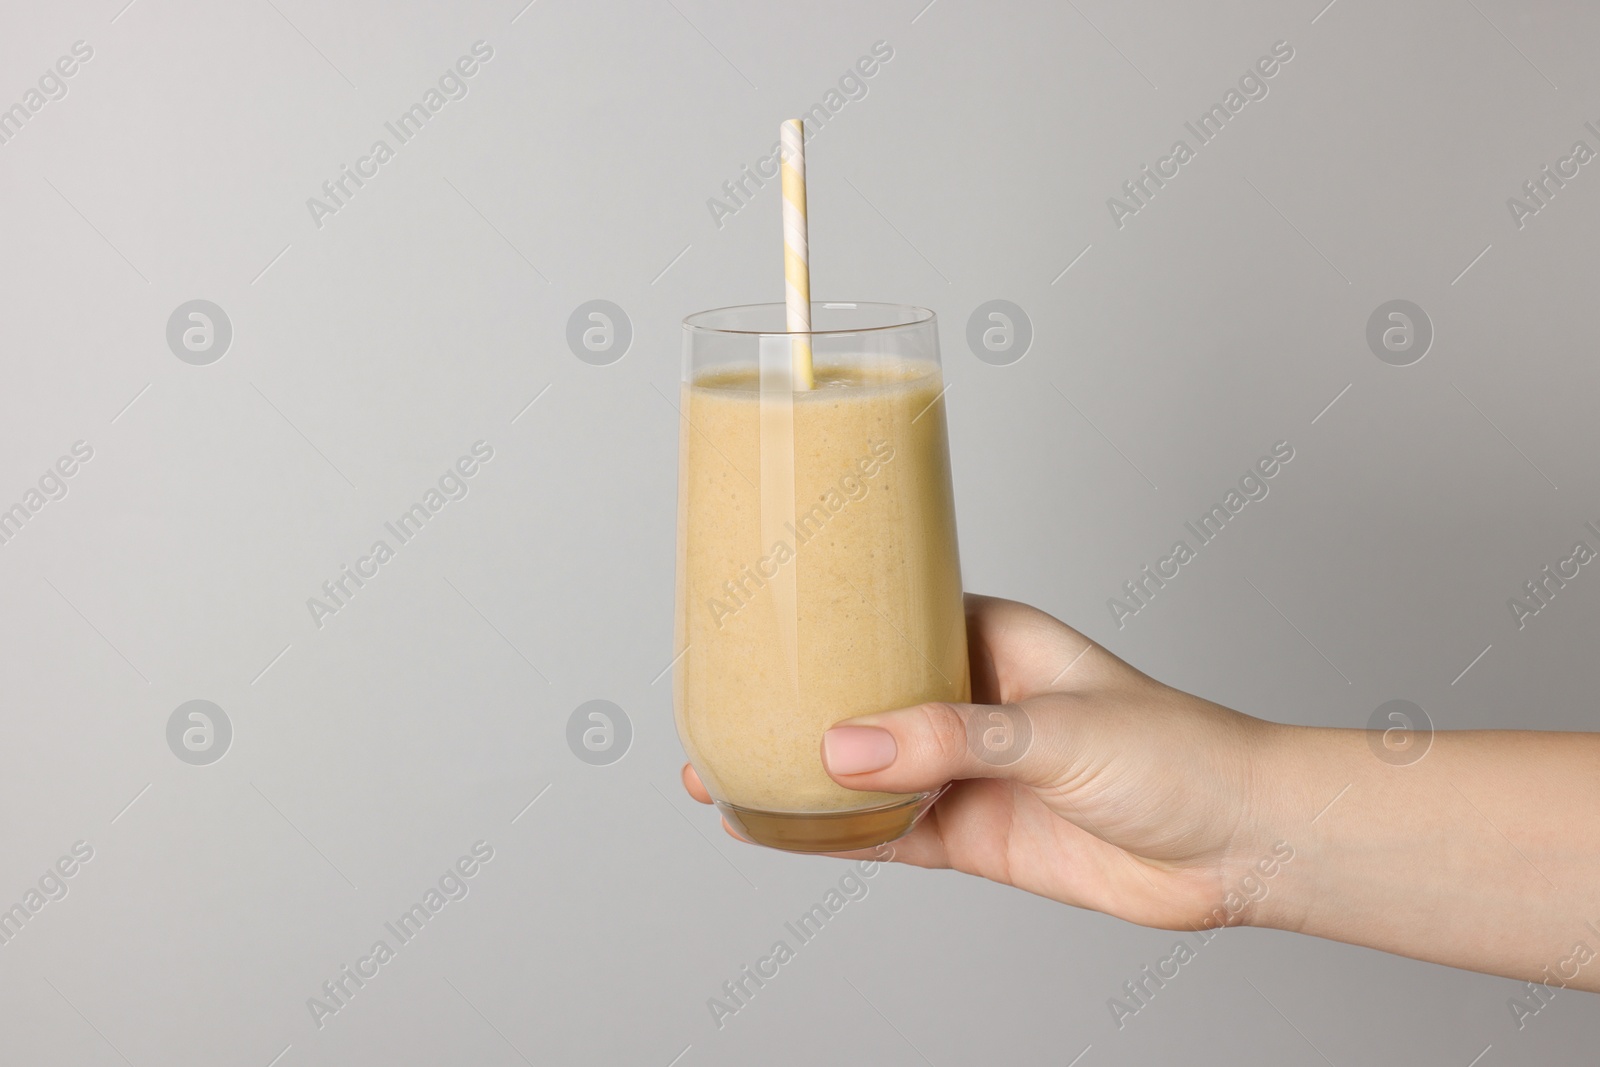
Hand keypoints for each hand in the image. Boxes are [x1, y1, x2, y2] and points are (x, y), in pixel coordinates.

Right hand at [681, 593, 1286, 931]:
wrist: (1240, 846)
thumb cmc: (1179, 752)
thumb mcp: (1058, 729)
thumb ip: (950, 739)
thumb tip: (843, 748)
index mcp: (989, 639)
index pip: (886, 613)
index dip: (820, 615)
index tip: (752, 613)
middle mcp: (968, 700)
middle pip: (859, 694)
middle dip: (790, 701)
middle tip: (711, 704)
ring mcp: (967, 770)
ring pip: (861, 769)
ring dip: (794, 773)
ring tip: (715, 770)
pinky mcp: (972, 835)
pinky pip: (884, 834)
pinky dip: (829, 835)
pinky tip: (774, 831)